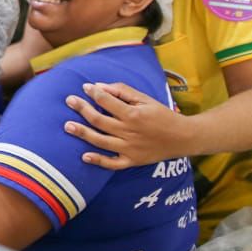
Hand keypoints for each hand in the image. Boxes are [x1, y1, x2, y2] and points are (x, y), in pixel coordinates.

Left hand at [63, 82, 190, 170]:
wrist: (183, 138)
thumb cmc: (162, 115)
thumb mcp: (145, 99)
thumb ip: (123, 92)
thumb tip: (99, 86)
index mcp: (133, 114)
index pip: (107, 101)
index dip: (94, 93)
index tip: (84, 87)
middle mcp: (129, 132)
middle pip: (99, 120)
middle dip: (82, 109)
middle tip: (69, 100)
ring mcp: (130, 148)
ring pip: (100, 141)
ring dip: (82, 133)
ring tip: (67, 126)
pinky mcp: (132, 161)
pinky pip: (113, 164)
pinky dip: (98, 161)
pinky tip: (84, 156)